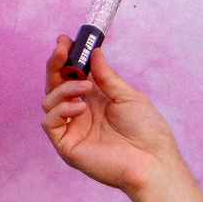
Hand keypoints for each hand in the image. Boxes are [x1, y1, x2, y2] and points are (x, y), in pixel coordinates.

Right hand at [42, 40, 183, 201]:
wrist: (153, 161)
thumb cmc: (147, 131)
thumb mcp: (128, 96)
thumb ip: (107, 76)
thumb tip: (94, 52)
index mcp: (95, 101)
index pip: (72, 76)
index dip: (66, 58)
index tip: (66, 40)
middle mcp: (80, 114)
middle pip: (55, 85)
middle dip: (56, 65)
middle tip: (61, 49)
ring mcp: (73, 129)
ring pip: (49, 101)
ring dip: (64, 88)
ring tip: (86, 87)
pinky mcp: (67, 145)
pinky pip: (50, 122)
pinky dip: (61, 109)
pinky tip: (79, 107)